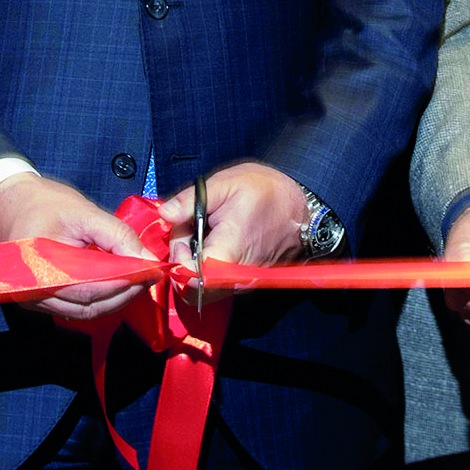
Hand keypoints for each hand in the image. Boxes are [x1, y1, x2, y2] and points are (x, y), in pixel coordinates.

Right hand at [0, 172, 152, 322]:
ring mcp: (34, 300)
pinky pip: (75, 308)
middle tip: (150, 276)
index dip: (126, 283)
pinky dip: (99, 299)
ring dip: (115, 299)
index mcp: (41, 267)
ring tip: (137, 279)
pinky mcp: (39, 301)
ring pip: (85, 312)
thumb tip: (147, 259)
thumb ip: (117, 235)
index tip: (152, 271)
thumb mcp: (83, 212)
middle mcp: (33, 292)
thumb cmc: (43, 203)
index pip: (92, 287)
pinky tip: (116, 283)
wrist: (7, 205)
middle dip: (125, 293)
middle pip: (90, 305)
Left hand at [155, 162, 311, 298]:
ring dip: (196, 259)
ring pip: (204, 284)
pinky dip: (211, 263)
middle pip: (191, 284)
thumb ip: (190, 200)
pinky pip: (219, 281)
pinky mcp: (248, 282)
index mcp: (226, 256)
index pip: (186, 280)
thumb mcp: (225, 184)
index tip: (182, 232)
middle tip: (192, 226)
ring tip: (209, 229)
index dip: (176, 258)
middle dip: (183, 257)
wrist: (305, 207)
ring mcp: (243, 283)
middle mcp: (234, 279)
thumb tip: (164, 213)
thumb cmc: (267, 192)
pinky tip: (220, 237)